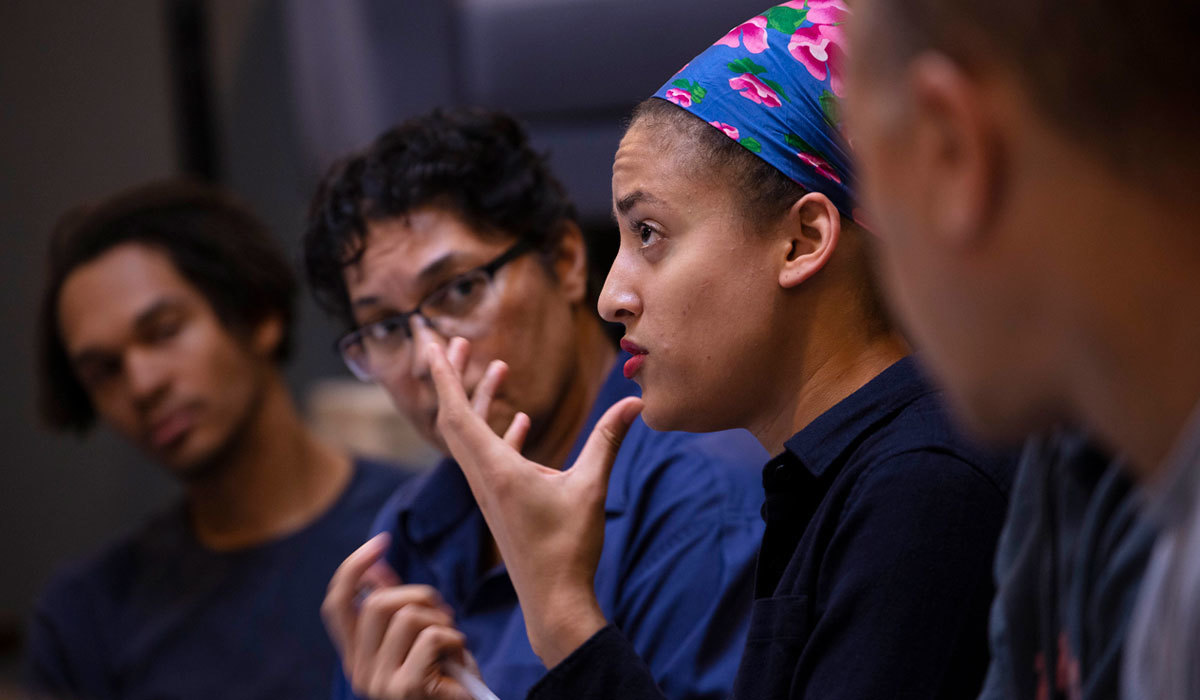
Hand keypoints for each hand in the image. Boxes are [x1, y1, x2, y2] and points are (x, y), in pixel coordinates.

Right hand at [322, 534, 478, 699]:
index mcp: (355, 658)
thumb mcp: (415, 636)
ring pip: (406, 617)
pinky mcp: (405, 688)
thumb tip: (377, 567)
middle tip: (443, 613)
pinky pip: (431, 637)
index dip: (354, 568)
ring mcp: (378, 684)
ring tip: (452, 639)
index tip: (381, 542)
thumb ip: (394, 607)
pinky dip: (454, 638)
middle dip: (419, 596)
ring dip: (440, 619)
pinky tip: (458, 656)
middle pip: (376, 603)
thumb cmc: (444, 674)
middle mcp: (358, 672)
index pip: (336, 605)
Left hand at [427, 338, 643, 666]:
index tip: (431, 343)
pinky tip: (518, 420)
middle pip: (454, 417)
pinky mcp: (502, 502)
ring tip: (494, 366)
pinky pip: (492, 456)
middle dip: (453, 376)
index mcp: (495, 470)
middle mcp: (484, 477)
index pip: (456, 412)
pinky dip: (499, 432)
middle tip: (454, 340)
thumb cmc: (568, 550)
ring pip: (472, 435)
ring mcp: (490, 491)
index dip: (443, 375)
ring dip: (478, 399)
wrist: (554, 601)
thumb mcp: (591, 488)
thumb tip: (637, 402)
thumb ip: (608, 441)